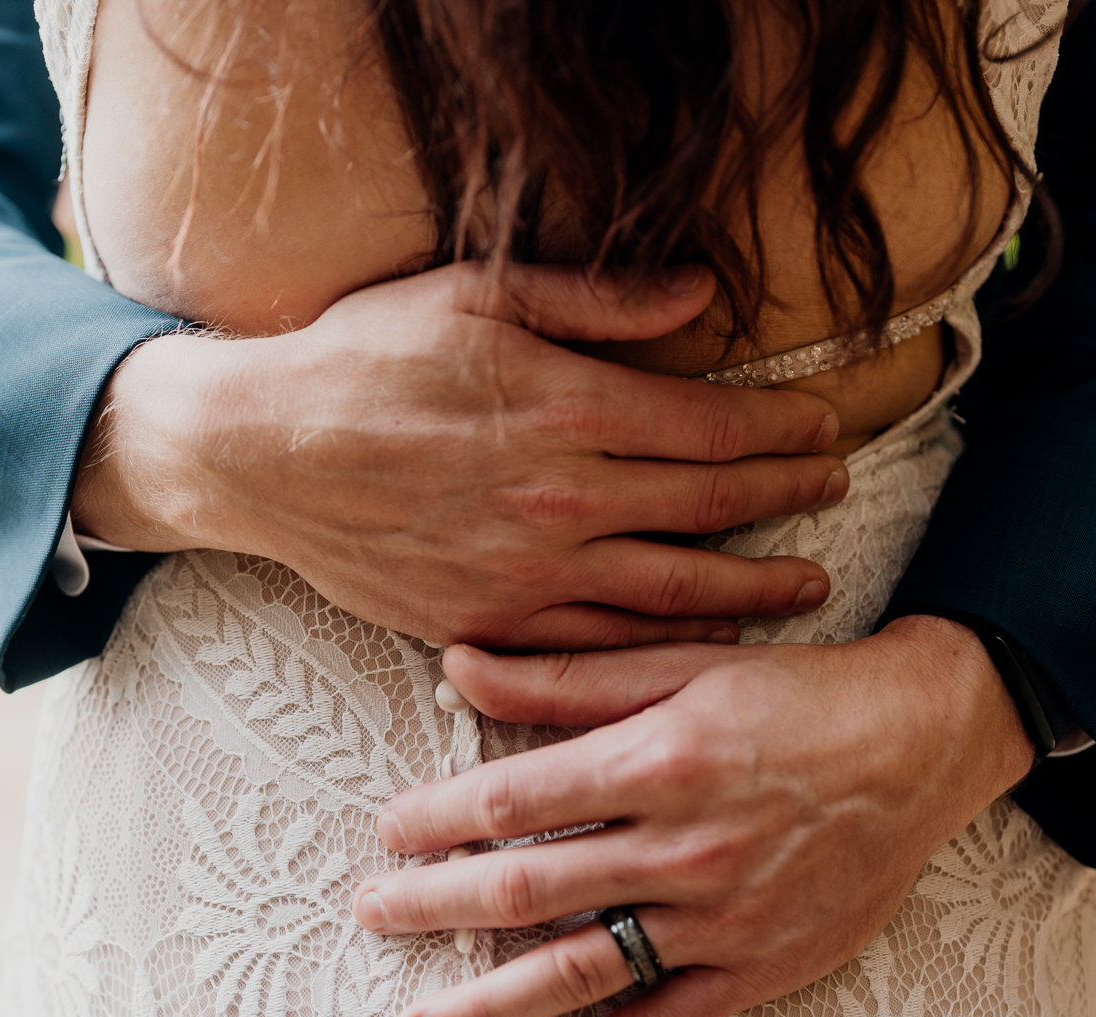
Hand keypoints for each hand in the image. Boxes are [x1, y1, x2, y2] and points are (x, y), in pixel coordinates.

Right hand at [71, 262, 849, 650]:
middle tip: (838, 491)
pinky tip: (707, 642)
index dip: (784, 429)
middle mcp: (563, 499)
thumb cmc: (361, 359)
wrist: (257, 453)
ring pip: (673, 591)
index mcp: (567, 408)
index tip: (827, 425)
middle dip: (788, 498)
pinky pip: (602, 646)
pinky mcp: (492, 622)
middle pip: (712, 508)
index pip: (713, 428)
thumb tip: (700, 292)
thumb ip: (596, 300)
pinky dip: (665, 645)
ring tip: (808, 585)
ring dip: (753, 589)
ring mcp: (529, 573)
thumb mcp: (474, 293)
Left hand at [353, 615, 1036, 1016]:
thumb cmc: (800, 693)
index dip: (438, 818)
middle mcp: (685, 845)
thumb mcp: (684, 663)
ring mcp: (722, 915)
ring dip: (489, 1005)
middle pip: (529, 890)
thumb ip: (566, 677)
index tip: (389, 831)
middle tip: (370, 916)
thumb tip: (459, 663)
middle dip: (436, 907)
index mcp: (660, 758)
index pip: (516, 799)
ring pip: (582, 970)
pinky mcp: (760, 965)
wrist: (926, 740)